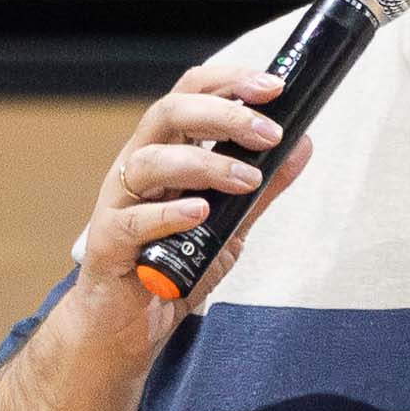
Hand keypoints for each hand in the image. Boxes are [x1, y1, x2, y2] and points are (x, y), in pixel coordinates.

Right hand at [55, 55, 315, 363]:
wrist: (128, 328)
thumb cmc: (172, 270)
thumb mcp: (231, 226)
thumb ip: (263, 189)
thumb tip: (302, 146)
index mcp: (166, 153)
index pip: (190, 94)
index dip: (229, 82)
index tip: (274, 87)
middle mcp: (138, 168)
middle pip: (168, 114)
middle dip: (223, 114)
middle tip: (268, 132)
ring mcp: (118, 203)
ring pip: (151, 162)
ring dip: (206, 165)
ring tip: (248, 181)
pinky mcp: (107, 242)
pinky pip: (133, 219)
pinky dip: (168, 213)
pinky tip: (199, 213)